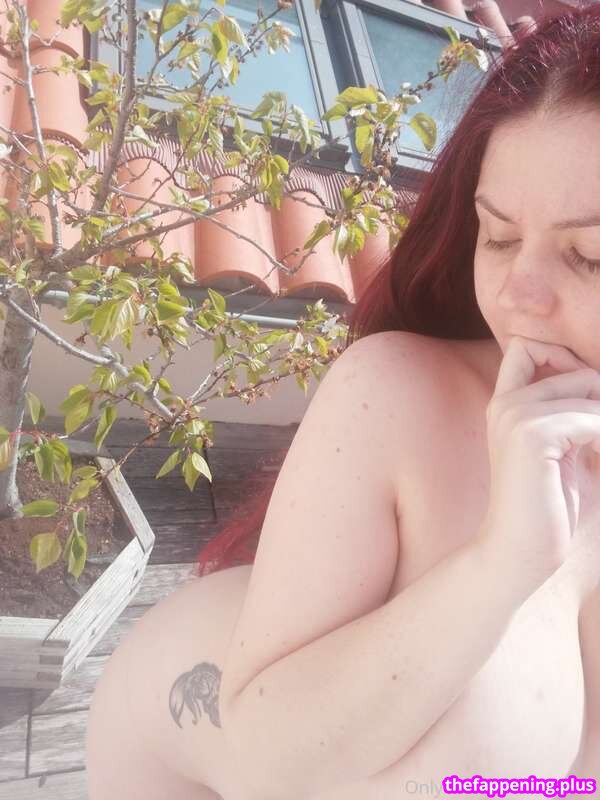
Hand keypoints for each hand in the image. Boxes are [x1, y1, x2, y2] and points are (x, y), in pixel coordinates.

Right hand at [479, 336, 599, 597]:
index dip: (562, 357)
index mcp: (505, 405)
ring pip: (587, 388)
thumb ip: (577, 414)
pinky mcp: (532, 436)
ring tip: (598, 454)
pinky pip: (592, 418)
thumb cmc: (548, 508)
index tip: (586, 397)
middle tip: (597, 439)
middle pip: (572, 367)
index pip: (527, 346)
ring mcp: (515, 415)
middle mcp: (506, 403)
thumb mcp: (566, 450)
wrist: (518, 552)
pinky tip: (598, 464)